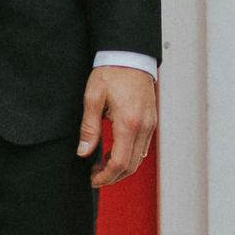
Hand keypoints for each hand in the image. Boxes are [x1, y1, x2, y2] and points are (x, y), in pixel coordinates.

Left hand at [77, 68, 156, 188]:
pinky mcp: (151, 121)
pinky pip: (142, 147)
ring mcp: (150, 124)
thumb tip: (84, 152)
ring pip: (139, 159)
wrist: (129, 55)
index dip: (106, 176)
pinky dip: (129, 156)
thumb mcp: (93, 98)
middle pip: (131, 166)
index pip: (120, 163)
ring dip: (121, 167)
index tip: (92, 179)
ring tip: (101, 164)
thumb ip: (89, 128)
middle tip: (94, 175)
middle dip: (113, 176)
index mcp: (128, 123)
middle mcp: (143, 127)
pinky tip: (114, 151)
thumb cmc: (111, 73)